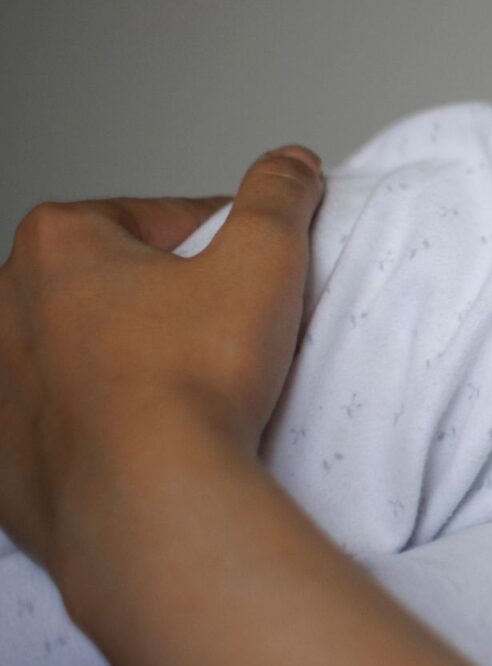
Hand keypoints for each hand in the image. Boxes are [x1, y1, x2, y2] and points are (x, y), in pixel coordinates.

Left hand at [0, 149, 323, 573]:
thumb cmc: (191, 380)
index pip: (162, 221)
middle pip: (114, 284)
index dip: (222, 245)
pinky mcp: (5, 459)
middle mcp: (6, 308)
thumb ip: (278, 194)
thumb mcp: (264, 258)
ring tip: (192, 391)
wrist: (148, 502)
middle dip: (166, 301)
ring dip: (131, 362)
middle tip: (224, 336)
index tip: (252, 280)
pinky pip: (62, 428)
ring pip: (83, 356)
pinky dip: (102, 428)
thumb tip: (290, 164)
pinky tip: (151, 441)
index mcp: (56, 244)